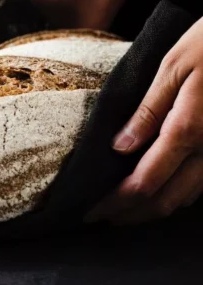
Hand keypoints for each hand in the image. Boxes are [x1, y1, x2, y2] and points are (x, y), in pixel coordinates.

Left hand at [84, 17, 202, 224]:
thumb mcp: (173, 69)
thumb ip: (148, 111)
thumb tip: (120, 146)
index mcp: (187, 130)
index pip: (144, 181)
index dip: (116, 201)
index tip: (92, 210)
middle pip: (164, 199)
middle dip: (130, 213)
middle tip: (102, 215)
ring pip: (183, 198)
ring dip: (150, 209)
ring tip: (122, 208)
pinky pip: (199, 185)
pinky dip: (172, 195)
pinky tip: (155, 190)